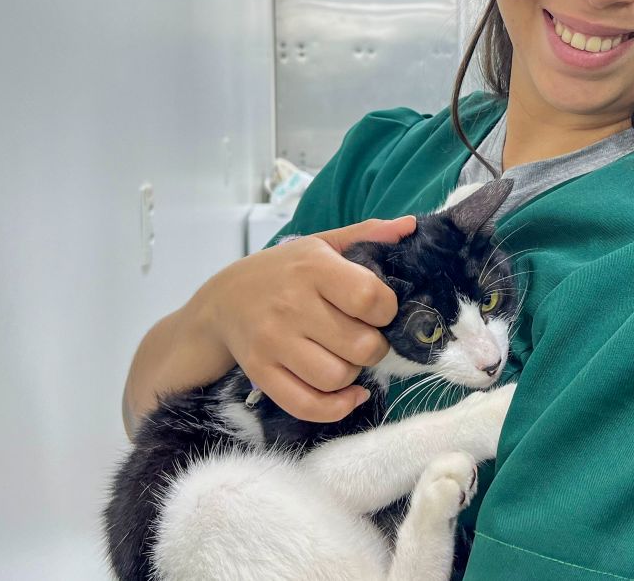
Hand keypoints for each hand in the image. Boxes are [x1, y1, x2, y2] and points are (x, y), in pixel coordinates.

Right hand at [196, 216, 416, 421]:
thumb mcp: (322, 244)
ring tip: (346, 357)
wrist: (222, 301)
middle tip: (364, 337)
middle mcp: (291, 305)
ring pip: (337, 378)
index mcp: (312, 268)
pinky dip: (337, 407)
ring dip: (353, 374)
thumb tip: (411, 225)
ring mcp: (273, 342)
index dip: (387, 310)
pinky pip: (308, 405)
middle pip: (361, 346)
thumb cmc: (283, 271)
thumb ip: (368, 234)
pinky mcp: (261, 373)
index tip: (378, 310)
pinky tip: (348, 393)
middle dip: (374, 346)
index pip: (371, 299)